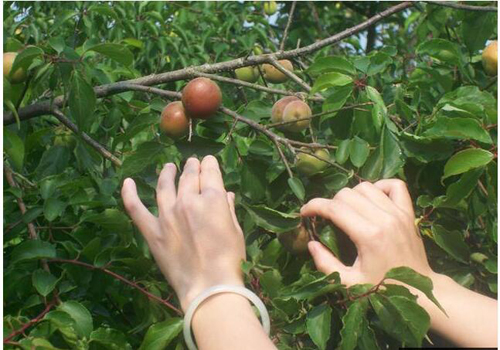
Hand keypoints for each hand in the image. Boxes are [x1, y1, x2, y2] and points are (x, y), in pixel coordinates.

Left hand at [121, 156, 245, 310]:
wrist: (209, 287)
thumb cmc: (230, 260)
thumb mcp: (236, 231)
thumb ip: (229, 209)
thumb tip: (226, 194)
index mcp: (213, 200)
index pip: (210, 173)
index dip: (209, 164)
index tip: (208, 161)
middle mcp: (188, 201)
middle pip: (188, 177)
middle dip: (191, 167)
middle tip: (191, 163)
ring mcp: (167, 215)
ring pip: (164, 186)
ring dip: (167, 173)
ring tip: (168, 167)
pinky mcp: (153, 231)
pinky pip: (136, 209)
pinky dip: (130, 194)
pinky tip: (128, 182)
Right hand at [301, 179, 433, 285]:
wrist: (421, 291)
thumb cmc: (384, 288)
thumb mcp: (350, 283)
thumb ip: (326, 264)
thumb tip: (311, 244)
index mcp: (369, 236)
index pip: (334, 208)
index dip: (314, 206)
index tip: (304, 212)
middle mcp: (384, 219)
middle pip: (347, 194)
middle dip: (330, 202)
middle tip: (327, 218)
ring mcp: (399, 213)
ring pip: (366, 186)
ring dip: (351, 195)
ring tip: (347, 210)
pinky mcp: (408, 213)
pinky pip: (394, 185)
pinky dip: (380, 187)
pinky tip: (372, 199)